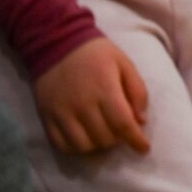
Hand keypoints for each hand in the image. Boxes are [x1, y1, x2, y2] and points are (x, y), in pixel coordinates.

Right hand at [35, 38, 148, 156]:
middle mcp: (82, 106)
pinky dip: (77, 148)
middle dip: (119, 140)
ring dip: (99, 146)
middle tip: (122, 131)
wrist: (57, 43)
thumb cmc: (98, 54)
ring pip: (84, 146)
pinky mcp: (47, 117)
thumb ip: (138, 92)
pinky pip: (62, 144)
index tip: (144, 148)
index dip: (136, 140)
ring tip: (105, 134)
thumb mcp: (125, 64)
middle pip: (104, 138)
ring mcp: (62, 113)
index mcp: (105, 90)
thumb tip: (141, 121)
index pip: (123, 125)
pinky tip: (86, 138)